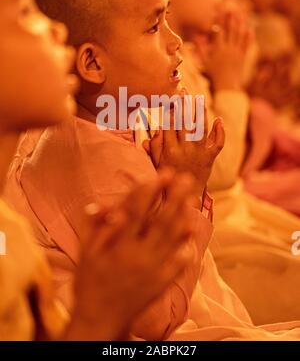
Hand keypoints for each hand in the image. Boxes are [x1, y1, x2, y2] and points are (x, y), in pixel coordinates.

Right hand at [67, 169, 196, 340]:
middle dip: (175, 197)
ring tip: (192, 199)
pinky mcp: (162, 283)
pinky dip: (185, 246)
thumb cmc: (89, 284)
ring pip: (173, 239)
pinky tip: (192, 232)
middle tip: (186, 178)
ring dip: (184, 216)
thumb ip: (95, 228)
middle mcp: (139, 256)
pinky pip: (178, 263)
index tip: (162, 174)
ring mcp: (154, 270)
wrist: (100, 321)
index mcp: (119, 246)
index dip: (150, 191)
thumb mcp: (85, 254)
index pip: (137, 212)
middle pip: (162, 221)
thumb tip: (103, 204)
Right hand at [144, 103, 224, 199]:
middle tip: (183, 91)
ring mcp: (199, 153)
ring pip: (201, 128)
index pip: (169, 125)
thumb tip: (155, 129)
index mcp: (170, 150)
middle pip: (185, 122)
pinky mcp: (210, 158)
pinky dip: (220, 132)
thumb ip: (154, 146)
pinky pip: (218, 143)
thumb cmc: (168, 177)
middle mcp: (185, 149)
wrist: (185, 196)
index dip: (170, 110)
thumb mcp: (156, 163)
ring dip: (200, 112)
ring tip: (198, 99)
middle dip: (183, 105)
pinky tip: (218, 120)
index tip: (169, 98)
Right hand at [194, 10, 252, 90]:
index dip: (220, 21)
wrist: (227, 85)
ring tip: (241, 14)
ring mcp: (237, 52)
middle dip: (231, 18)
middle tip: (232, 8)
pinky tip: (250, 28)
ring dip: (240, 23)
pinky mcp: (243, 56)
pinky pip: (247, 44)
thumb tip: (197, 36)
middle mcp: (229, 49)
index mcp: (219, 49)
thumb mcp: (204, 62)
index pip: (219, 32)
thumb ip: (200, 48)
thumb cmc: (213, 74)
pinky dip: (248, 35)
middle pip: (231, 30)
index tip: (220, 12)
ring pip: (240, 35)